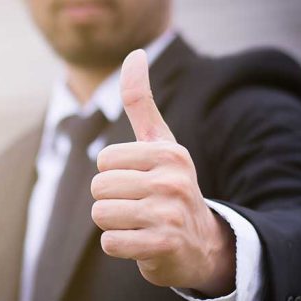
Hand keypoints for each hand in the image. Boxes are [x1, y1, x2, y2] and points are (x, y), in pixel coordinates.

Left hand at [90, 49, 235, 296]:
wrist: (201, 244)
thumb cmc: (170, 188)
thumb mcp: (161, 144)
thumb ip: (142, 102)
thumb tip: (135, 54)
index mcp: (169, 153)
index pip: (104, 161)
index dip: (113, 175)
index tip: (139, 182)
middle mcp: (173, 181)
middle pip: (99, 188)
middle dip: (110, 202)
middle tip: (139, 207)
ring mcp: (170, 214)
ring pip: (101, 215)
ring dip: (113, 225)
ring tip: (139, 224)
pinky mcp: (164, 245)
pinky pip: (110, 243)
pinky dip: (119, 247)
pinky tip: (142, 243)